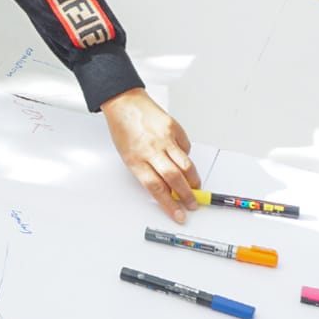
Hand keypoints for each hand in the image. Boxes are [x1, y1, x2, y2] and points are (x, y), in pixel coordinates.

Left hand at [100, 88, 200, 222]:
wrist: (124, 103)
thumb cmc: (123, 130)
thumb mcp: (128, 157)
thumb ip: (147, 172)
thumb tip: (166, 190)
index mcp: (136, 160)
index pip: (156, 188)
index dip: (170, 205)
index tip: (179, 215)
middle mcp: (151, 150)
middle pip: (174, 178)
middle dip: (187, 195)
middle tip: (193, 203)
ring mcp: (164, 138)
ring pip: (185, 164)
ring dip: (193, 179)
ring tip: (195, 186)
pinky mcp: (174, 128)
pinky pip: (186, 148)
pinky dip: (186, 156)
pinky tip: (183, 159)